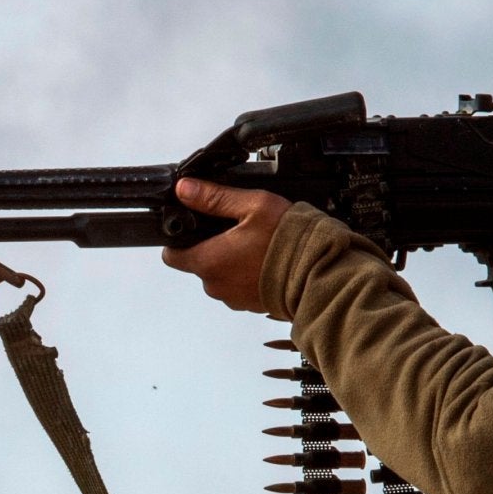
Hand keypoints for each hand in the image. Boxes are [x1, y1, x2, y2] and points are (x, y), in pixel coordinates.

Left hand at [160, 178, 290, 313]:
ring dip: (231, 261)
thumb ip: (214, 197)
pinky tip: (265, 259)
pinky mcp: (250, 305)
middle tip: (237, 230)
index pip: (172, 255)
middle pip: (199, 263)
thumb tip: (185, 189)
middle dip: (212, 246)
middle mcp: (216, 285)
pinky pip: (238, 286)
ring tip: (256, 244)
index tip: (194, 228)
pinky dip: (246, 274)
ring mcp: (233, 298)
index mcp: (209, 261)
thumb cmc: (289, 242)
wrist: (320, 275)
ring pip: (220, 275)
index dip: (179, 240)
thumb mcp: (252, 206)